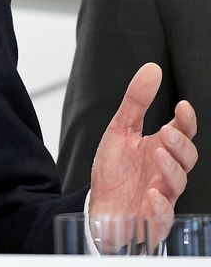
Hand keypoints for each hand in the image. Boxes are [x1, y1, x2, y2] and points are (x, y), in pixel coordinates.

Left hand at [89, 63, 197, 240]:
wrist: (99, 205)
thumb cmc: (115, 169)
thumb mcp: (119, 129)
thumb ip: (136, 101)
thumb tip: (152, 68)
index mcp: (160, 148)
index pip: (183, 133)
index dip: (186, 120)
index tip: (182, 106)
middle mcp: (165, 171)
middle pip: (187, 158)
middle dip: (180, 145)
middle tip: (166, 133)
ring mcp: (162, 195)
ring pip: (178, 184)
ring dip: (171, 169)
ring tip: (157, 155)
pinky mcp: (152, 219)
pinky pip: (163, 216)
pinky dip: (161, 206)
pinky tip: (153, 194)